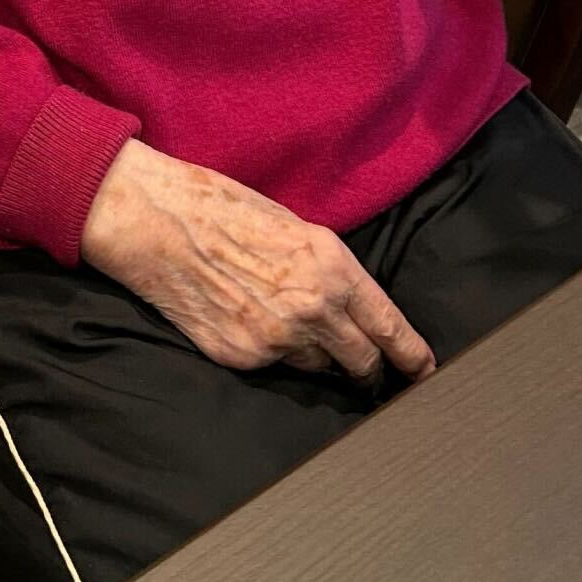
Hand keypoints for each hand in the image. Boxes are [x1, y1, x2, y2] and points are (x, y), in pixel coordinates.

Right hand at [81, 140, 434, 383]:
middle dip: (367, 368)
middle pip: (362, 362)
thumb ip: (327, 270)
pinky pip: (274, 366)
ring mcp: (277, 339)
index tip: (423, 372)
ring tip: (288, 326)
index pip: (389, 327)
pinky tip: (249, 321)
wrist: (158, 222)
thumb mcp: (294, 226)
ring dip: (315, 355)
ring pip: (317, 367)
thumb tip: (347, 302)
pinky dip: (270, 351)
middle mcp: (313, 309)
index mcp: (333, 267)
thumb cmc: (222, 209)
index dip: (412, 356)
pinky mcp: (243, 357)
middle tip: (367, 370)